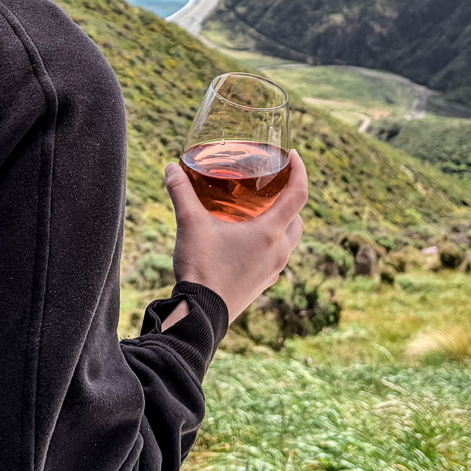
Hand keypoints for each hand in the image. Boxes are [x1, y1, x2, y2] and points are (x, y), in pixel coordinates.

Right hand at [162, 150, 308, 326]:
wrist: (201, 314)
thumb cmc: (202, 268)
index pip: (299, 194)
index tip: (293, 156)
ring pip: (290, 239)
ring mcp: (274, 270)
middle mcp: (279, 251)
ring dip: (282, 222)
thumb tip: (170, 168)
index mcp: (270, 232)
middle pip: (298, 218)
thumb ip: (181, 192)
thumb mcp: (190, 224)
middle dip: (290, 199)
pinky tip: (247, 240)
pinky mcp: (264, 283)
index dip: (300, 171)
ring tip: (259, 212)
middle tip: (272, 186)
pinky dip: (271, 243)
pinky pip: (277, 257)